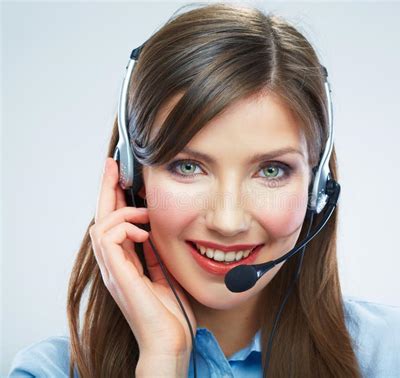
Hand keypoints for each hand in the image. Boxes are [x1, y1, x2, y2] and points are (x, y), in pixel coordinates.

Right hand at [89, 157, 195, 358]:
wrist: (169, 343)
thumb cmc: (169, 315)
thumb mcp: (164, 275)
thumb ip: (155, 256)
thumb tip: (155, 234)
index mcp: (124, 264)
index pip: (113, 224)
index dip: (113, 199)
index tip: (119, 176)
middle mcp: (114, 265)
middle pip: (100, 218)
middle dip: (106, 189)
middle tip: (112, 164)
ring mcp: (113, 271)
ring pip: (100, 225)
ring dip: (122, 211)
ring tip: (144, 212)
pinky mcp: (118, 275)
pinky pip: (108, 239)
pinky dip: (125, 228)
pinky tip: (145, 232)